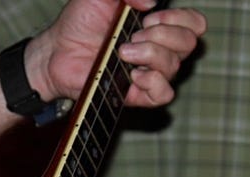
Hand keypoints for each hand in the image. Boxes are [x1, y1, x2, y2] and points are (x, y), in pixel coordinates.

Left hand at [27, 0, 206, 106]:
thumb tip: (151, 2)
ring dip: (151, 54)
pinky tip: (133, 74)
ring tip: (123, 51)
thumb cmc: (78, 22)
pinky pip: (164, 95)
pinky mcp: (135, 94)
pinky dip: (153, 82)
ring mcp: (147, 72)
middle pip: (189, 44)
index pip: (193, 23)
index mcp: (156, 25)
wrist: (56, 51)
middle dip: (163, 35)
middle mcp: (157, 49)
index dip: (181, 19)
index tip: (149, 16)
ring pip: (176, 67)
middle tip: (134, 34)